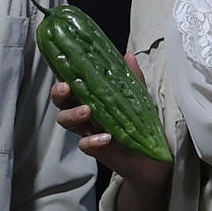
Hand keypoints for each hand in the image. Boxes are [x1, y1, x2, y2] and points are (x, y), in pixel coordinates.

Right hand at [54, 52, 168, 188]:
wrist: (152, 154)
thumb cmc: (141, 122)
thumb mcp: (138, 96)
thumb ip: (131, 77)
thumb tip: (128, 56)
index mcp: (92, 97)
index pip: (71, 85)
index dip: (62, 77)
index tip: (64, 70)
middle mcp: (85, 114)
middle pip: (61, 103)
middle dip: (59, 95)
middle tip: (67, 89)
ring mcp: (88, 131)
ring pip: (66, 122)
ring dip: (72, 114)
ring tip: (86, 111)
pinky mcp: (95, 149)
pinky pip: (85, 144)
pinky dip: (92, 140)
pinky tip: (104, 137)